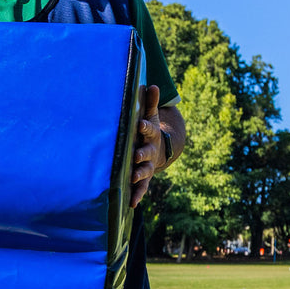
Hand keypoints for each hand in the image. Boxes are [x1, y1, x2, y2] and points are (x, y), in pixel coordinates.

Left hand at [130, 84, 164, 207]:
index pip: (147, 129)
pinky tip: (132, 203)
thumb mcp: (149, 115)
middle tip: (136, 156)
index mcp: (149, 134)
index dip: (144, 127)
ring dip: (139, 174)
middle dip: (141, 154)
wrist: (157, 149)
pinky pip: (142, 188)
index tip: (139, 124)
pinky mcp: (144, 178)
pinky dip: (138, 195)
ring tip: (134, 178)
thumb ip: (149, 102)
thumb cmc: (147, 129)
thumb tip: (152, 84)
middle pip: (145, 152)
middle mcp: (149, 151)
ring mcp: (147, 165)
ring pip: (144, 171)